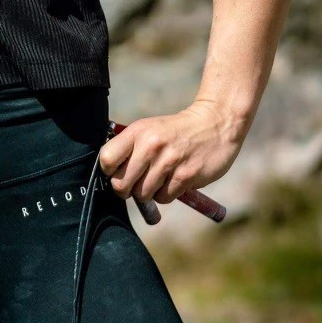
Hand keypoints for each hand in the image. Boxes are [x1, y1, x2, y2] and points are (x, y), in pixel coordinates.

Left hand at [98, 99, 244, 207]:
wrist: (215, 124)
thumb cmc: (174, 132)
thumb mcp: (148, 130)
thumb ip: (129, 149)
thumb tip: (109, 176)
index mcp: (137, 132)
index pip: (106, 159)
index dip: (109, 172)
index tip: (118, 172)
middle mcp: (151, 145)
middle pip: (121, 184)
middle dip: (126, 190)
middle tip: (135, 185)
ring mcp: (169, 161)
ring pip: (143, 194)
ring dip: (149, 192)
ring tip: (159, 179)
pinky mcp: (186, 175)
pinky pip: (164, 198)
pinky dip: (166, 194)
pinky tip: (174, 180)